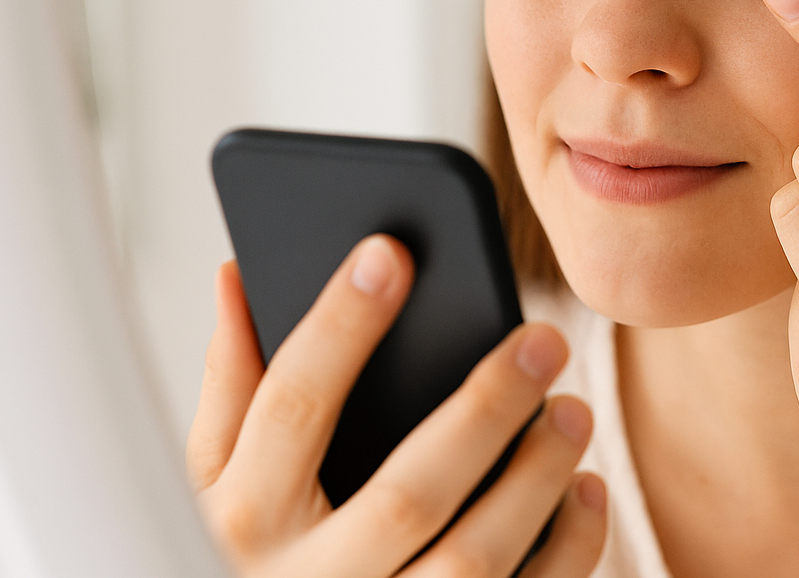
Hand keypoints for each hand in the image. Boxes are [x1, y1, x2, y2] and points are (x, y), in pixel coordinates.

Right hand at [186, 235, 606, 577]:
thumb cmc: (253, 552)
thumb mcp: (215, 480)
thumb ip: (233, 383)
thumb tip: (240, 271)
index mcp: (241, 521)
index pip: (290, 407)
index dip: (337, 325)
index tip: (390, 251)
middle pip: (407, 492)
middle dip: (483, 409)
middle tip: (544, 339)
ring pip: (471, 560)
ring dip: (535, 479)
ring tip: (574, 411)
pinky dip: (566, 547)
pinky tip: (584, 489)